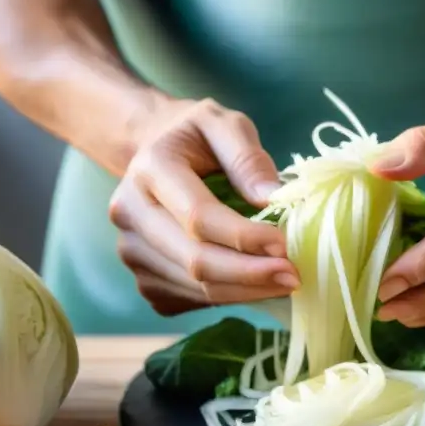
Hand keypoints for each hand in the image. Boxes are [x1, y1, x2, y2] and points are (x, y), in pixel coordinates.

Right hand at [109, 97, 300, 316]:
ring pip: (196, 287)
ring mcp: (132, 252)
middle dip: (250, 273)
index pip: (198, 216)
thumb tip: (274, 198)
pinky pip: (192, 300)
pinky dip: (229, 297)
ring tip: (284, 281)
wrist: (152, 153)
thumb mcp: (225, 124)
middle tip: (294, 275)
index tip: (285, 245)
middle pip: (194, 260)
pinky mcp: (143, 280)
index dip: (244, 237)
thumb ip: (248, 158)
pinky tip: (255, 284)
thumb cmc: (196, 138)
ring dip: (246, 291)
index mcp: (150, 170)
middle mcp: (130, 214)